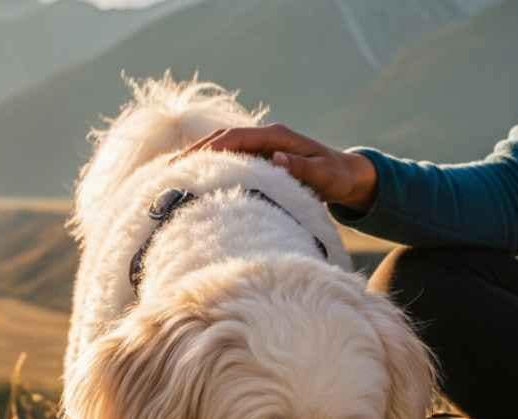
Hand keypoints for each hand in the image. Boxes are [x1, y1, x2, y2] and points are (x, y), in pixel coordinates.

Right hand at [177, 123, 376, 211]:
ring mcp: (263, 147)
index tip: (185, 162)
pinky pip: (232, 160)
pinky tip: (197, 182)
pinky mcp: (262, 159)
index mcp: (277, 136)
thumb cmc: (338, 177)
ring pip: (223, 149)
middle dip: (194, 153)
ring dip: (199, 160)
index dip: (208, 149)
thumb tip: (277, 159)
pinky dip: (212, 167)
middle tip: (168, 171)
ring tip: (173, 176)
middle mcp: (266, 138)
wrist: (349, 175)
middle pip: (221, 140)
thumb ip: (302, 168)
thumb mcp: (325, 175)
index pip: (234, 138)